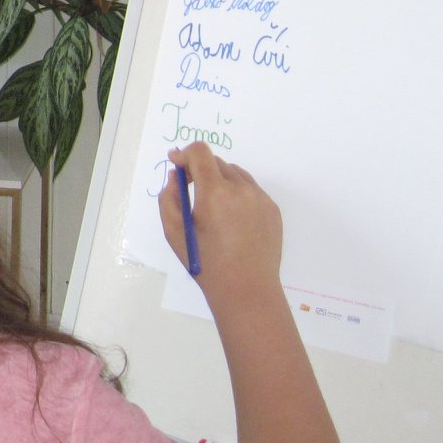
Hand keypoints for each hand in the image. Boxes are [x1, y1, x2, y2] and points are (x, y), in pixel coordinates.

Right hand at [160, 142, 283, 306]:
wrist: (246, 289)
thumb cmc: (206, 263)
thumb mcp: (174, 232)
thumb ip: (169, 198)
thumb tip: (177, 177)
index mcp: (215, 193)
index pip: (200, 153)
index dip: (184, 154)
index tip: (176, 163)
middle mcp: (241, 189)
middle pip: (216, 162)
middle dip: (200, 169)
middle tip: (189, 188)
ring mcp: (261, 199)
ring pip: (235, 174)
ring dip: (220, 179)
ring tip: (212, 205)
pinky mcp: (273, 210)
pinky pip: (251, 190)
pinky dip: (237, 194)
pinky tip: (231, 218)